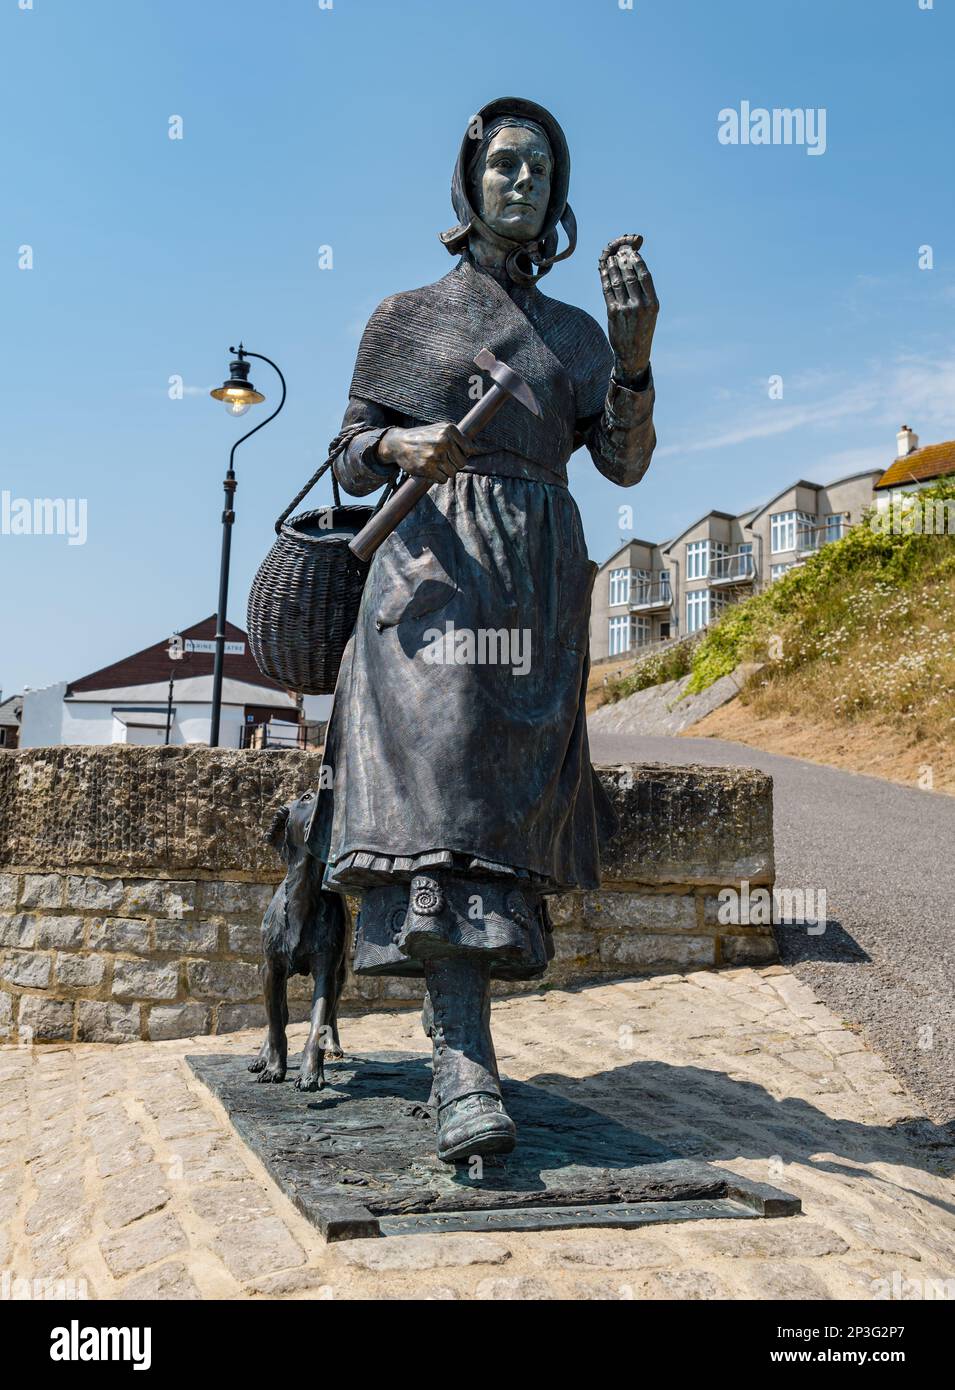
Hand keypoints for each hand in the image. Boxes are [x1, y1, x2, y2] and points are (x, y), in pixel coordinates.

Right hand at [377, 422, 473, 483]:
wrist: (399, 443)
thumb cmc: (423, 437)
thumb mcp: (440, 430)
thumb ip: (458, 438)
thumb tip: (479, 450)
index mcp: (449, 429)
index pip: (468, 449)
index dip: (462, 454)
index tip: (453, 453)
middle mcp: (443, 441)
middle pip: (462, 463)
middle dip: (454, 464)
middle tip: (442, 459)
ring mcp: (436, 455)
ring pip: (453, 472)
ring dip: (446, 471)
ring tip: (435, 463)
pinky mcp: (428, 468)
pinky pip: (443, 480)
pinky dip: (438, 478)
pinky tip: (430, 469)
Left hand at [599, 234, 657, 383]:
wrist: (634, 354)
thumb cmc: (642, 330)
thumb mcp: (650, 312)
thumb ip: (644, 293)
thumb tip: (633, 269)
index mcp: (653, 303)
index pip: (645, 275)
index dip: (637, 261)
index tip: (632, 253)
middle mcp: (640, 305)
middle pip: (630, 275)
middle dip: (623, 261)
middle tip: (619, 253)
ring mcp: (626, 309)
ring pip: (617, 281)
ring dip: (613, 267)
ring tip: (611, 259)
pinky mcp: (613, 313)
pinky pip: (607, 290)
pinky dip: (605, 278)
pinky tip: (603, 270)